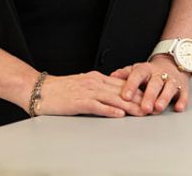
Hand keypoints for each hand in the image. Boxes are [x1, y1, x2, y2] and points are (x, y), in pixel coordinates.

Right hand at [29, 71, 144, 117]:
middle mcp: (94, 82)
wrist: (40, 90)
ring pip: (113, 98)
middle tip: (152, 106)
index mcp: (96, 78)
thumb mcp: (82, 84)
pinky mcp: (79, 102)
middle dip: (139, 98)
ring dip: (129, 106)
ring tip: (142, 112)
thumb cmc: (59, 90)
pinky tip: (119, 114)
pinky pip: (97, 106)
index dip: (137, 90)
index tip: (149, 96)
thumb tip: (112, 93)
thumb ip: (97, 88)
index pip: (122, 83)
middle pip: (121, 91)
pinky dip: (110, 110)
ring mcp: (87, 91)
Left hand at [110, 57, 190, 114]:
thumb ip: (124, 74)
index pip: (138, 74)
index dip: (131, 85)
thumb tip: (111, 76)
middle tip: (144, 108)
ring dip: (164, 98)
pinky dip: (182, 101)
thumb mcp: (137, 70)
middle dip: (149, 96)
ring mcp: (172, 80)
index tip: (125, 96)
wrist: (173, 63)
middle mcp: (160, 74)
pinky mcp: (183, 87)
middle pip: (155, 83)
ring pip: (169, 88)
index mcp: (146, 69)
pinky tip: (178, 107)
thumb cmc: (151, 72)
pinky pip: (183, 93)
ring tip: (158, 108)